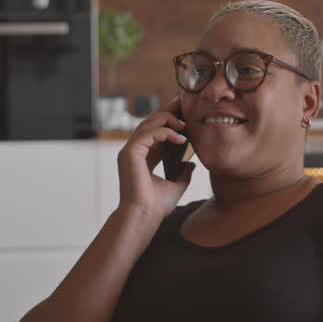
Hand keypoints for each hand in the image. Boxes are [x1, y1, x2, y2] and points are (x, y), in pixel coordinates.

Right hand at [117, 97, 194, 219]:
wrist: (144, 216)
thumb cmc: (156, 206)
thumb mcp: (176, 186)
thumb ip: (183, 173)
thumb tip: (192, 164)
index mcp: (143, 158)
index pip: (156, 132)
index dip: (170, 122)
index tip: (186, 117)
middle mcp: (134, 152)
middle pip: (150, 122)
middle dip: (168, 112)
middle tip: (185, 105)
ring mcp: (130, 151)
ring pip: (148, 124)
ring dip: (168, 119)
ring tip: (185, 124)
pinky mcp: (130, 152)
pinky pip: (148, 133)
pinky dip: (165, 132)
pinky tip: (181, 138)